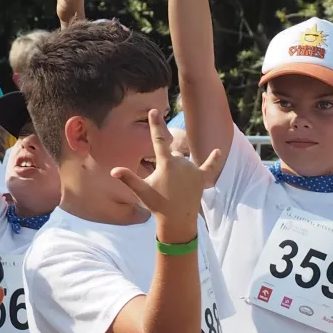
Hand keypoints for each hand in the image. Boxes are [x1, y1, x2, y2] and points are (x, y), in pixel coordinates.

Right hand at [111, 111, 222, 239]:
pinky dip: (213, 159)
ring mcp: (193, 170)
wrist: (178, 221)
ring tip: (174, 188)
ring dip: (178, 169)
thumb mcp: (142, 191)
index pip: (159, 140)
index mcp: (167, 164)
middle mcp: (182, 163)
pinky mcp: (201, 178)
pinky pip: (208, 166)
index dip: (156, 125)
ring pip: (183, 161)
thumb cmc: (157, 205)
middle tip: (164, 184)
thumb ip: (129, 178)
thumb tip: (113, 171)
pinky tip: (219, 151)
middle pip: (171, 155)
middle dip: (165, 164)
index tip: (154, 111)